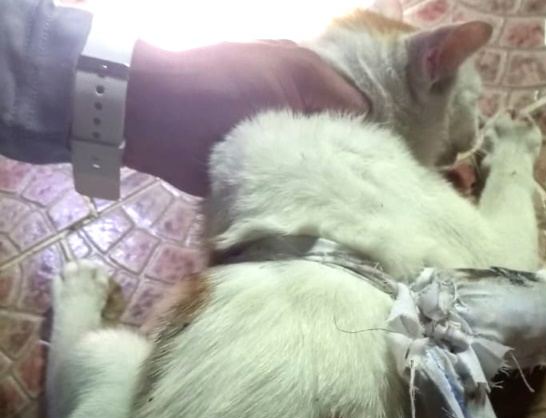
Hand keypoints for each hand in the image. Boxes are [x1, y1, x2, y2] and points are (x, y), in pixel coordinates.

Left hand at [124, 40, 369, 195]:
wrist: (162, 118)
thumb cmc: (229, 85)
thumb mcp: (294, 74)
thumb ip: (339, 102)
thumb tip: (371, 134)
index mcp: (308, 85)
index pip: (356, 115)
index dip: (370, 138)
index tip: (383, 168)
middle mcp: (296, 118)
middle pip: (338, 148)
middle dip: (349, 168)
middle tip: (365, 195)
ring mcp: (275, 151)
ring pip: (314, 174)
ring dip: (323, 188)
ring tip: (343, 210)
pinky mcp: (256, 180)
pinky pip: (286, 194)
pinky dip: (296, 201)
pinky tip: (314, 214)